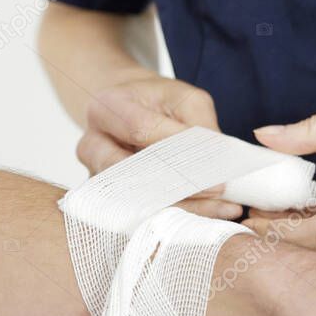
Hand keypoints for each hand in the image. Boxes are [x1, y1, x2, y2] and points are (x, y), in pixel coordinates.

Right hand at [79, 71, 243, 219]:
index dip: (179, 154)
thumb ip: (199, 125)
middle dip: (183, 189)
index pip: (141, 132)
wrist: (129, 113)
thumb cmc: (156, 102)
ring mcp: (96, 177)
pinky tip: (208, 216)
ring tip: (222, 210)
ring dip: (183, 208)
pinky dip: (177, 215)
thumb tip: (219, 161)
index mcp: (105, 108)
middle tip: (223, 200)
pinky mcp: (108, 200)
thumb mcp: (183, 98)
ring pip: (138, 202)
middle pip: (134, 175)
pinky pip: (143, 213)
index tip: (218, 173)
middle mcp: (92, 145)